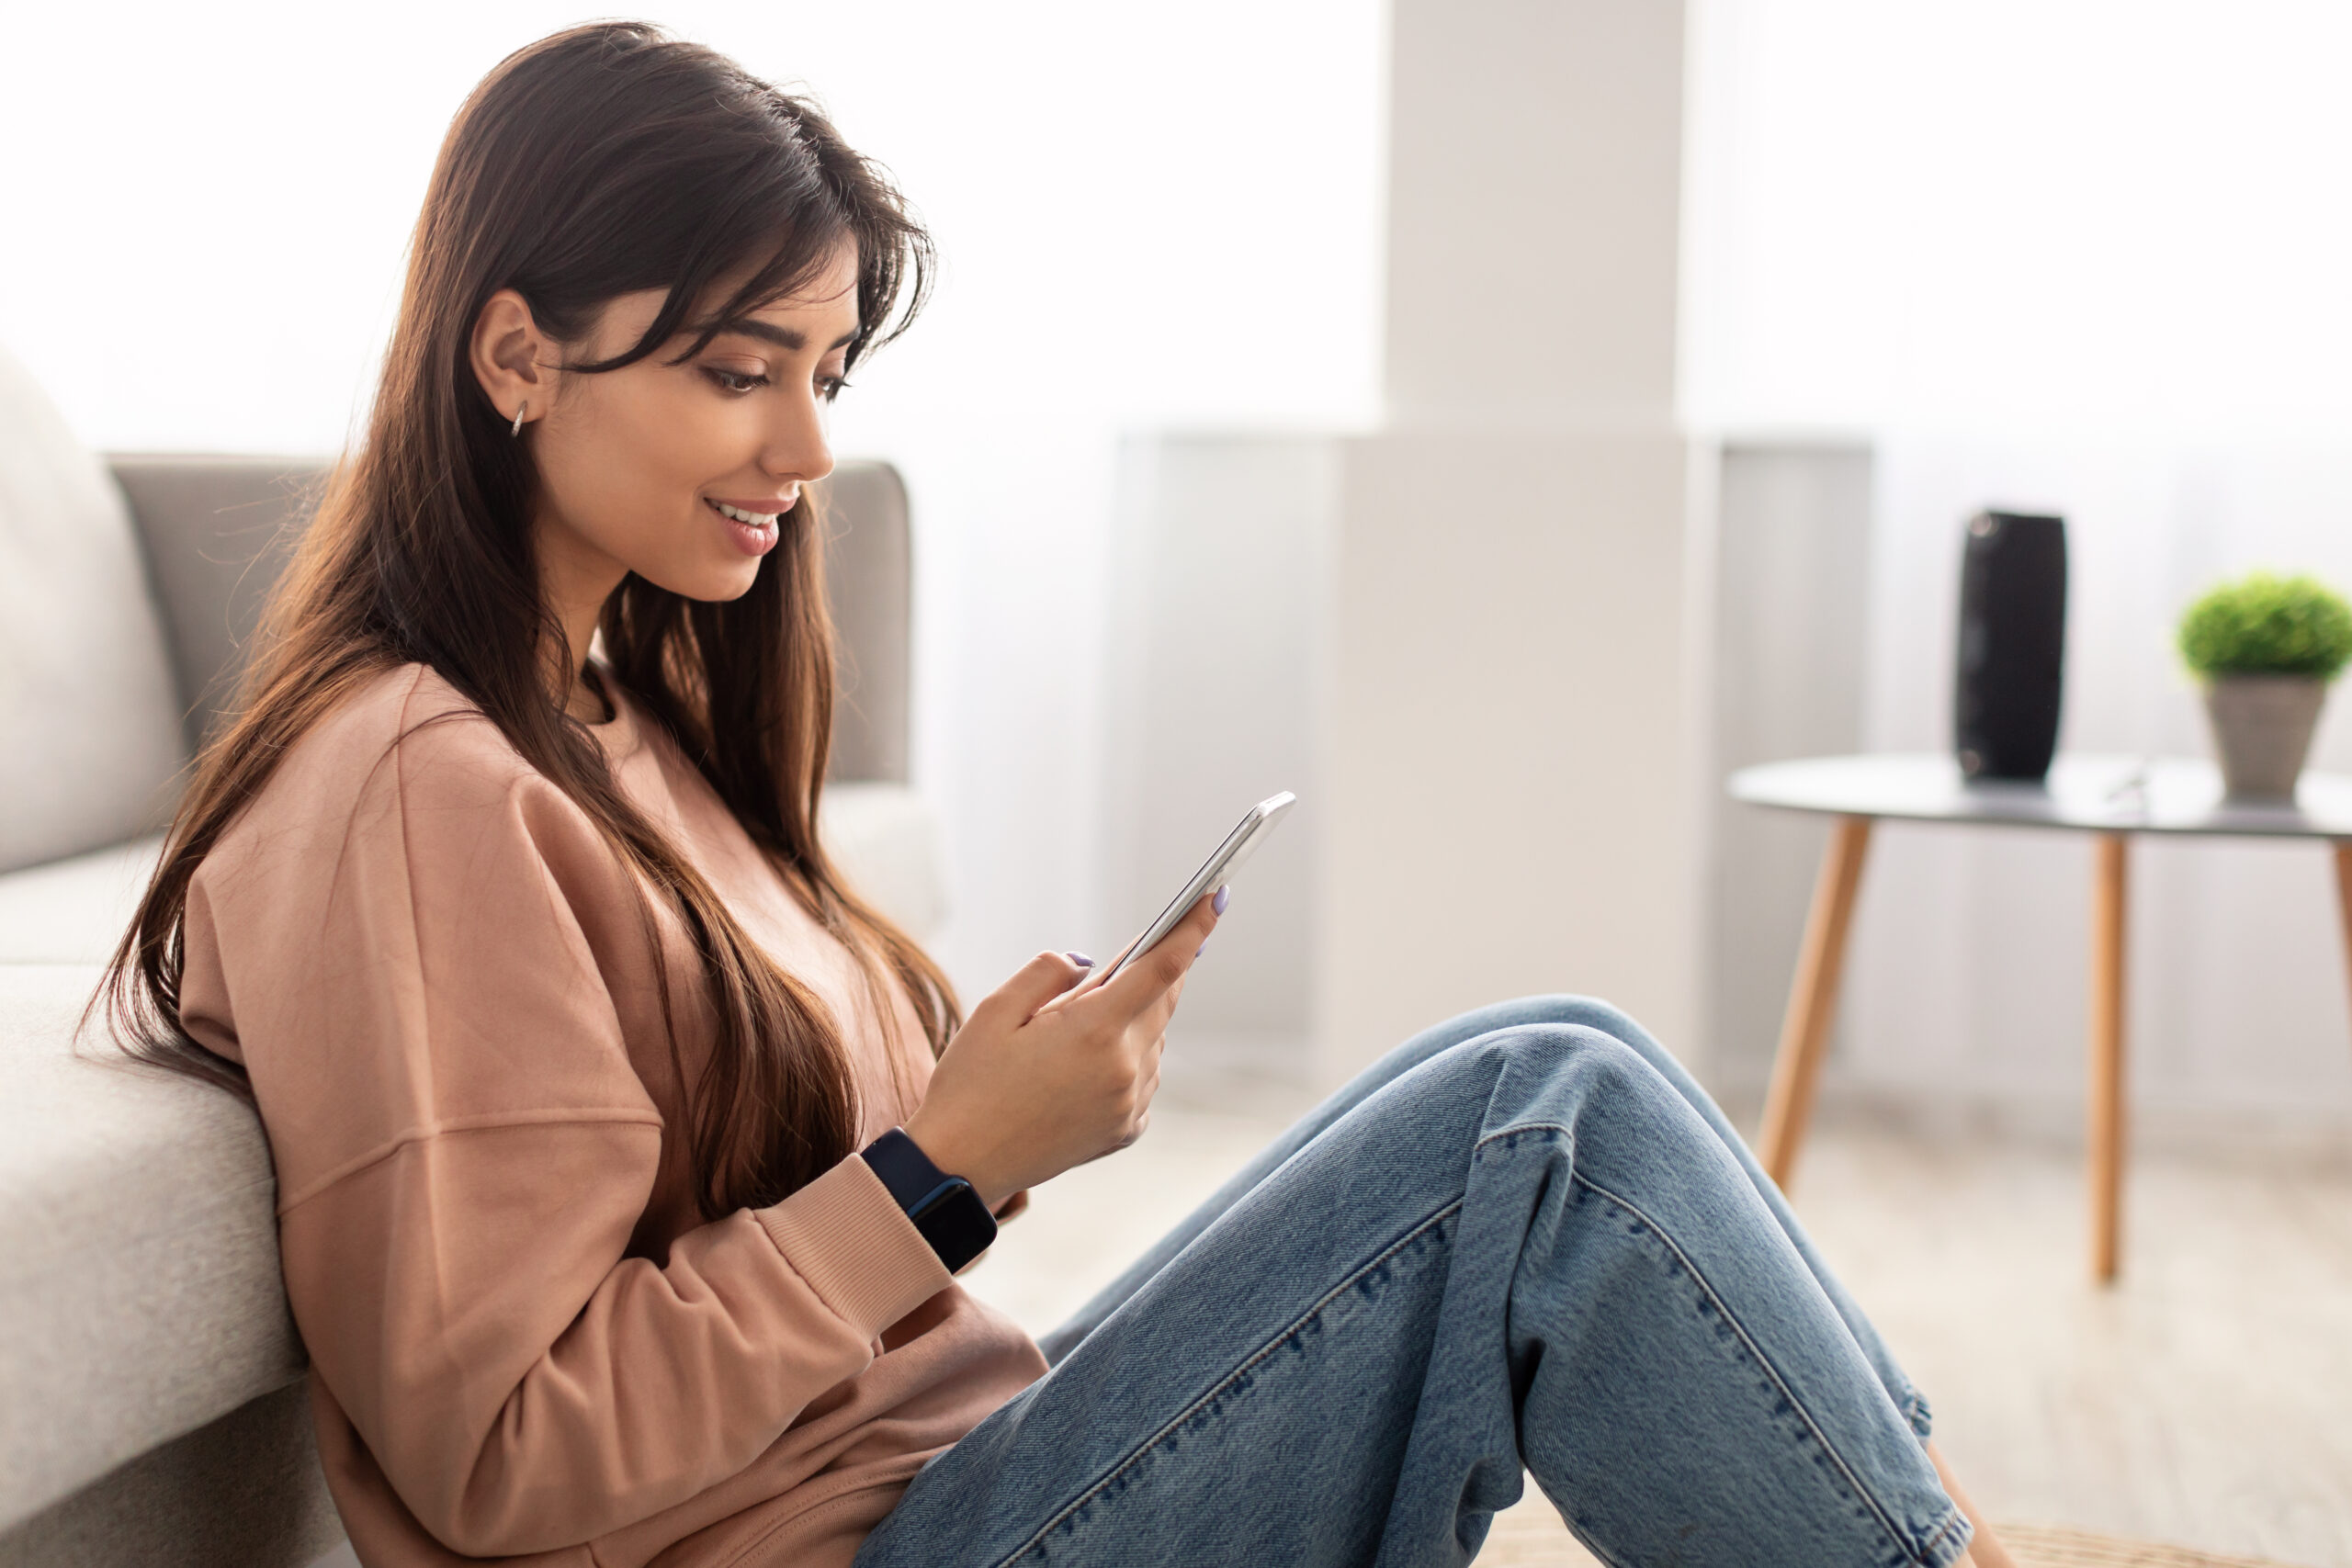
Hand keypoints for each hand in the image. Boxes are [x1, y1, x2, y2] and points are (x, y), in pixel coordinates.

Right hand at [900, 891, 1222, 1208]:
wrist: (962, 1167)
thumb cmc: (970, 1085)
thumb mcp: (995, 1010)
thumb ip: (1049, 973)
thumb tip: (1091, 965)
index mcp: (1095, 1031)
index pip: (1164, 967)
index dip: (1194, 928)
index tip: (1217, 896)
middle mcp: (1125, 1070)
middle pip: (1163, 1001)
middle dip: (1155, 971)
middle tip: (1133, 954)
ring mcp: (1129, 1105)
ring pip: (1151, 1040)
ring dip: (1132, 1020)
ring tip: (1080, 1024)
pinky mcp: (1126, 1130)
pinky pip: (1141, 1077)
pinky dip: (1124, 1059)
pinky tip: (1081, 1064)